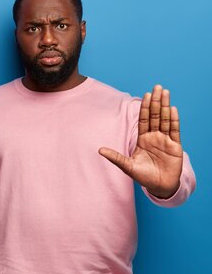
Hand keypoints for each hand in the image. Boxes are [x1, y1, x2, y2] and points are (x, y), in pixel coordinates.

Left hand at [99, 84, 182, 198]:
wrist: (159, 186)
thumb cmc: (143, 176)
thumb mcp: (127, 166)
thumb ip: (116, 157)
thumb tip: (99, 150)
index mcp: (143, 139)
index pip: (144, 120)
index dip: (145, 107)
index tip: (146, 95)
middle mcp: (154, 137)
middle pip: (155, 116)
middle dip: (156, 102)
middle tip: (157, 87)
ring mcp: (165, 140)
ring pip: (165, 120)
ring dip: (165, 106)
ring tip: (166, 92)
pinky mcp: (175, 146)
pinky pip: (174, 130)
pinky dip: (173, 120)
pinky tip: (173, 109)